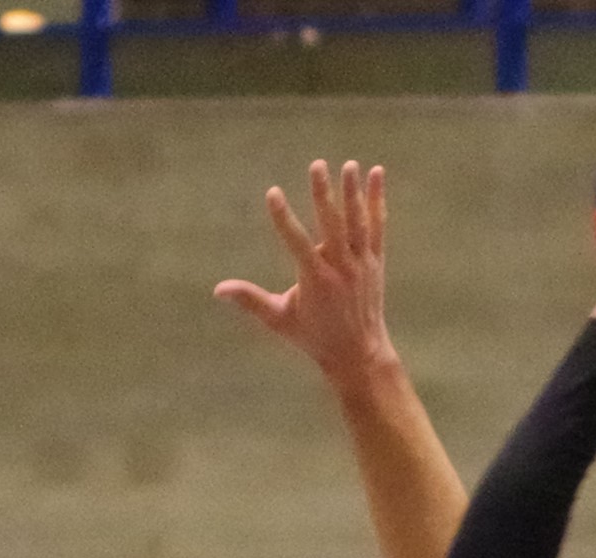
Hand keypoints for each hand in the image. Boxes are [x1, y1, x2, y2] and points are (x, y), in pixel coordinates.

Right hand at [217, 160, 399, 379]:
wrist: (360, 353)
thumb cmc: (315, 337)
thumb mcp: (279, 320)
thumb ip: (250, 300)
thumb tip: (218, 289)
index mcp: (315, 280)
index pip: (296, 242)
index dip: (283, 217)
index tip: (272, 193)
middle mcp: (341, 268)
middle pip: (331, 225)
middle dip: (323, 194)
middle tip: (317, 165)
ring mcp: (362, 264)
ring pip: (358, 223)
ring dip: (353, 192)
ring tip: (349, 165)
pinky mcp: (376, 262)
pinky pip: (377, 226)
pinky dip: (377, 201)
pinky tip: (377, 174)